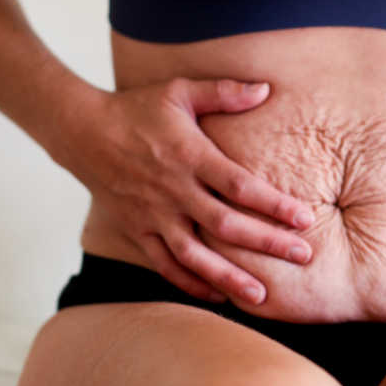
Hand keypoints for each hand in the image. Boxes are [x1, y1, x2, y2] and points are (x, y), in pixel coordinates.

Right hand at [64, 77, 314, 305]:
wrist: (81, 132)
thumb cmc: (137, 108)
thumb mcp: (180, 90)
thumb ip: (224, 92)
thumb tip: (266, 89)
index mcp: (189, 155)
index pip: (239, 185)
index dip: (273, 204)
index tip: (304, 219)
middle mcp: (173, 190)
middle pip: (225, 224)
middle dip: (266, 243)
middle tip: (303, 256)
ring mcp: (153, 214)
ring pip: (195, 255)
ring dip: (229, 276)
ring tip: (262, 296)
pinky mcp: (136, 230)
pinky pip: (165, 263)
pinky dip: (190, 283)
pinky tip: (218, 296)